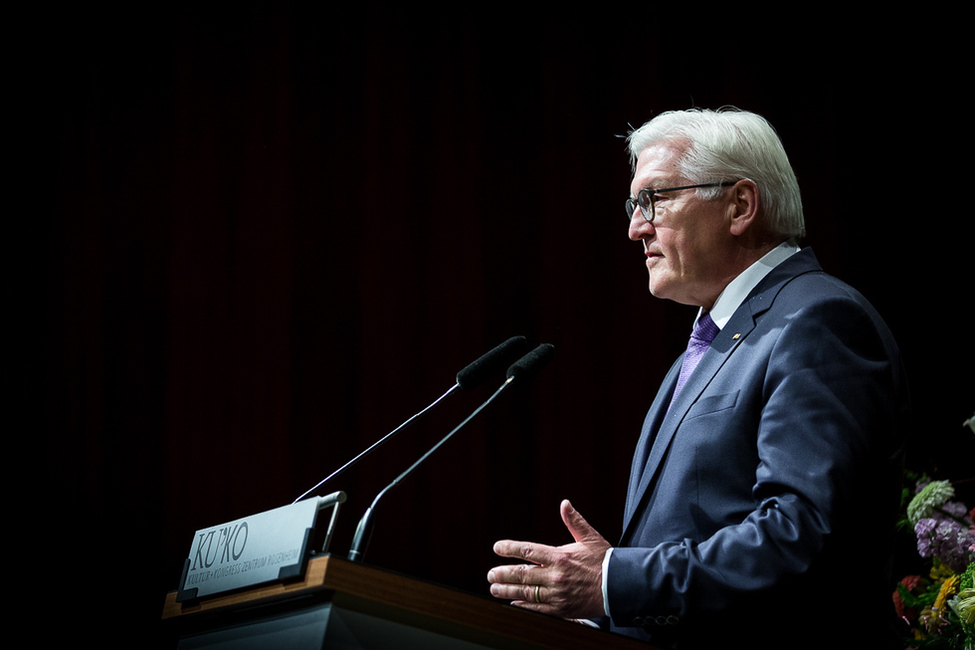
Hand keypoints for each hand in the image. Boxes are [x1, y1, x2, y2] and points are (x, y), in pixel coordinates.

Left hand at [487, 499, 610, 619]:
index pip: (528, 551)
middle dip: (503, 574)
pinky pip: (538, 608)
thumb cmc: (604, 560)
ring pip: (526, 593)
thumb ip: (574, 521)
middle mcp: (556, 575)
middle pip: (522, 574)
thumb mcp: (590, 538)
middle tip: (490, 574)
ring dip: (507, 590)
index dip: (510, 549)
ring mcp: (557, 593)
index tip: (497, 547)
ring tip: (494, 588)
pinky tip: (513, 603)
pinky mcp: (561, 609)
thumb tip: (565, 504)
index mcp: (560, 556)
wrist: (619, 586)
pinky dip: (523, 606)